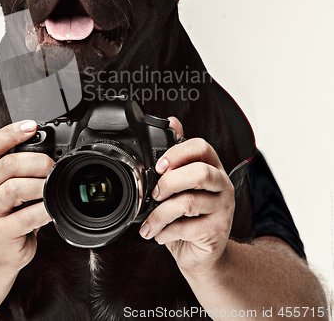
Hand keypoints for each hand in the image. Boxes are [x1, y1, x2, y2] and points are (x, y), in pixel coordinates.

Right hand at [0, 120, 53, 274]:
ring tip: (50, 187)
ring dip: (38, 185)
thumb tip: (51, 148)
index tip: (31, 126)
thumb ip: (19, 166)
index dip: (10, 133)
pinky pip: (24, 217)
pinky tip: (50, 208)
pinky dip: (42, 210)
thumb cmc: (5, 212)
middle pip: (6, 165)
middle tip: (50, 166)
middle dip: (34, 161)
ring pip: (13, 189)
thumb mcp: (5, 185)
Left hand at [139, 118, 234, 274]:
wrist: (200, 252)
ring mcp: (223, 208)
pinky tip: (159, 234)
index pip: (202, 147)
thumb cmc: (188, 213)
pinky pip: (186, 228)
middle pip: (200, 172)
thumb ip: (177, 154)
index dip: (178, 153)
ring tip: (150, 221)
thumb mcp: (181, 183)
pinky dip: (165, 231)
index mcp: (212, 167)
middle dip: (170, 182)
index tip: (159, 166)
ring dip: (161, 213)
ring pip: (189, 202)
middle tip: (155, 193)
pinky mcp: (217, 231)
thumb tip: (172, 122)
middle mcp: (221, 184)